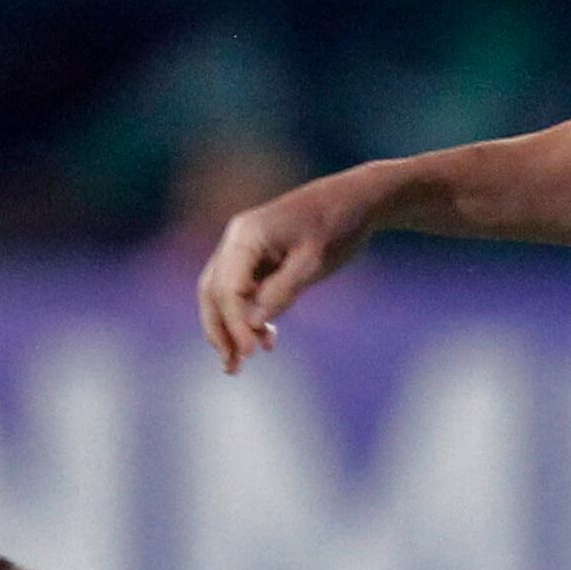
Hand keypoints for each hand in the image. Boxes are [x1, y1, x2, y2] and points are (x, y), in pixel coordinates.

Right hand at [198, 171, 376, 372]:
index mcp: (244, 235)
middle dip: (221, 331)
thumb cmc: (337, 224)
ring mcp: (246, 252)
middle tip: (234, 367)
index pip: (226, 288)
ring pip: (224, 297)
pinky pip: (244, 295)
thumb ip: (282, 291)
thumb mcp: (313, 260)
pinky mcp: (260, 263)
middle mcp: (237, 242)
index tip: (251, 353)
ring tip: (240, 365)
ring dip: (231, 329)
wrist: (357, 202)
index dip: (235, 324)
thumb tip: (253, 325)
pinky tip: (268, 339)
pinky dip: (249, 319)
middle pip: (213, 293)